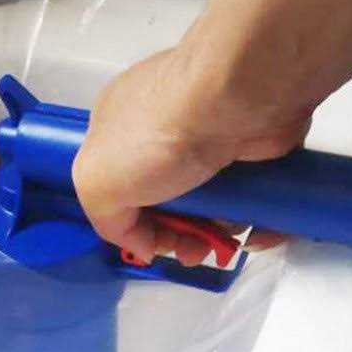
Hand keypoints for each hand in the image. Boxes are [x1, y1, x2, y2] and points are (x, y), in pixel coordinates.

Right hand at [72, 47, 309, 264]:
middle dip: (178, 236)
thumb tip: (143, 245)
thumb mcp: (97, 185)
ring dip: (215, 232)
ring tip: (222, 242)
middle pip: (166, 201)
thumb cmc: (160, 131)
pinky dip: (254, 218)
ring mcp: (208, 136)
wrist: (233, 102)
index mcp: (116, 131)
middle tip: (191, 250)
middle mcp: (162, 129)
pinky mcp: (250, 146)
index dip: (133, 225)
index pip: (118, 189)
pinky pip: (250, 193)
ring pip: (210, 203)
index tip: (150, 245)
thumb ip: (107, 222)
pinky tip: (254, 230)